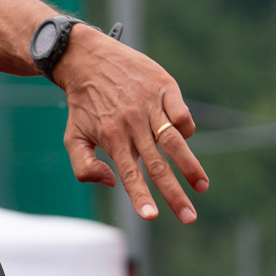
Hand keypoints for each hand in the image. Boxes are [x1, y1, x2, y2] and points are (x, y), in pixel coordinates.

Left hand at [56, 27, 207, 223]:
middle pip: (158, 165)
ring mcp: (150, 105)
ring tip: (202, 187)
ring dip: (190, 166)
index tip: (152, 217)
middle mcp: (132, 123)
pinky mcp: (163, 87)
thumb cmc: (81, 104)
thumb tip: (112, 183)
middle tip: (189, 217)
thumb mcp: (73, 137)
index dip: (141, 197)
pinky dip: (186, 129)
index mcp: (111, 138)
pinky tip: (185, 139)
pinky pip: (181, 114)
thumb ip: (85, 167)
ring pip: (175, 141)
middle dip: (175, 194)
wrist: (86, 58)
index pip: (130, 174)